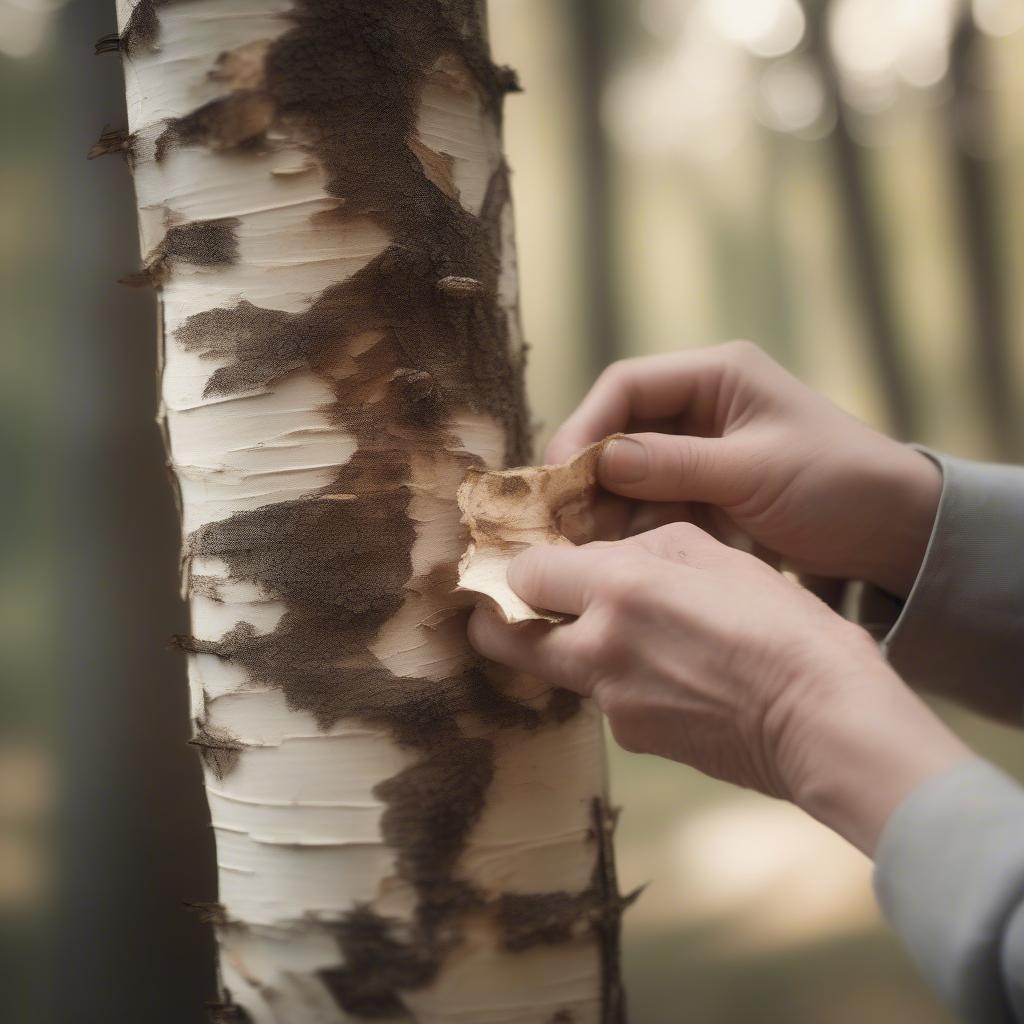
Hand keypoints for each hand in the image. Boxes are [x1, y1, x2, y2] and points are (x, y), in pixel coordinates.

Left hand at [469, 524, 970, 853]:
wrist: (824, 724)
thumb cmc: (784, 628)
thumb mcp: (717, 555)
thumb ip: (645, 548)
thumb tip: (605, 557)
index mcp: (618, 590)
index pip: (524, 574)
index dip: (527, 564)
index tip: (537, 561)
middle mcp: (599, 650)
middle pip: (504, 638)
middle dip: (498, 620)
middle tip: (514, 605)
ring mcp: (612, 704)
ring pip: (561, 669)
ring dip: (573, 648)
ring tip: (630, 635)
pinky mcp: (635, 741)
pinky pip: (607, 700)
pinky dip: (620, 681)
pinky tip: (673, 673)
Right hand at [547, 342, 941, 598]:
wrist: (895, 532)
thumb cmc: (839, 485)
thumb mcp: (754, 472)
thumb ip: (674, 465)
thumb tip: (597, 462)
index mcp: (717, 375)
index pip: (627, 385)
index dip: (585, 424)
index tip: (559, 474)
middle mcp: (702, 405)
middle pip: (621, 428)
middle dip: (591, 474)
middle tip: (564, 521)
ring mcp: (703, 449)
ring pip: (631, 470)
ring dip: (610, 506)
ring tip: (589, 546)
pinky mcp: (707, 489)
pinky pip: (654, 500)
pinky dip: (637, 525)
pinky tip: (623, 553)